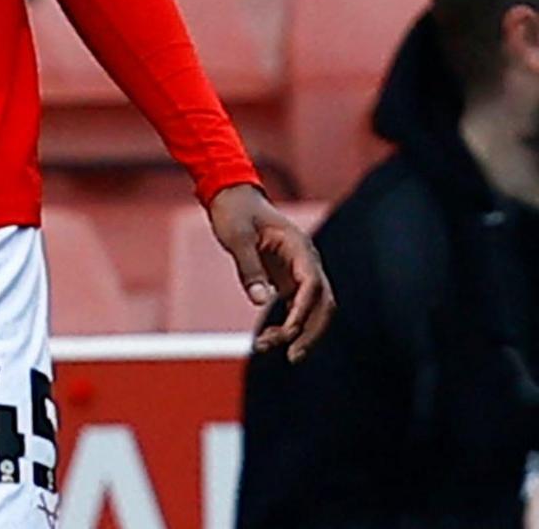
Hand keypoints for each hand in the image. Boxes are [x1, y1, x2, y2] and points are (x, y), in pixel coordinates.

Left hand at [208, 184, 332, 360]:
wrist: (232, 196)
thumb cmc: (234, 212)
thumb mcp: (236, 236)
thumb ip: (248, 267)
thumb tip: (260, 301)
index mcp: (300, 248)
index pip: (312, 285)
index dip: (303, 311)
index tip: (287, 332)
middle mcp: (306, 262)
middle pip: (322, 303)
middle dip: (310, 331)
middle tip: (292, 356)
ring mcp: (299, 272)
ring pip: (311, 309)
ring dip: (296, 331)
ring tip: (265, 346)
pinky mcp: (288, 280)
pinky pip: (296, 307)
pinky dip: (287, 324)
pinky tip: (269, 338)